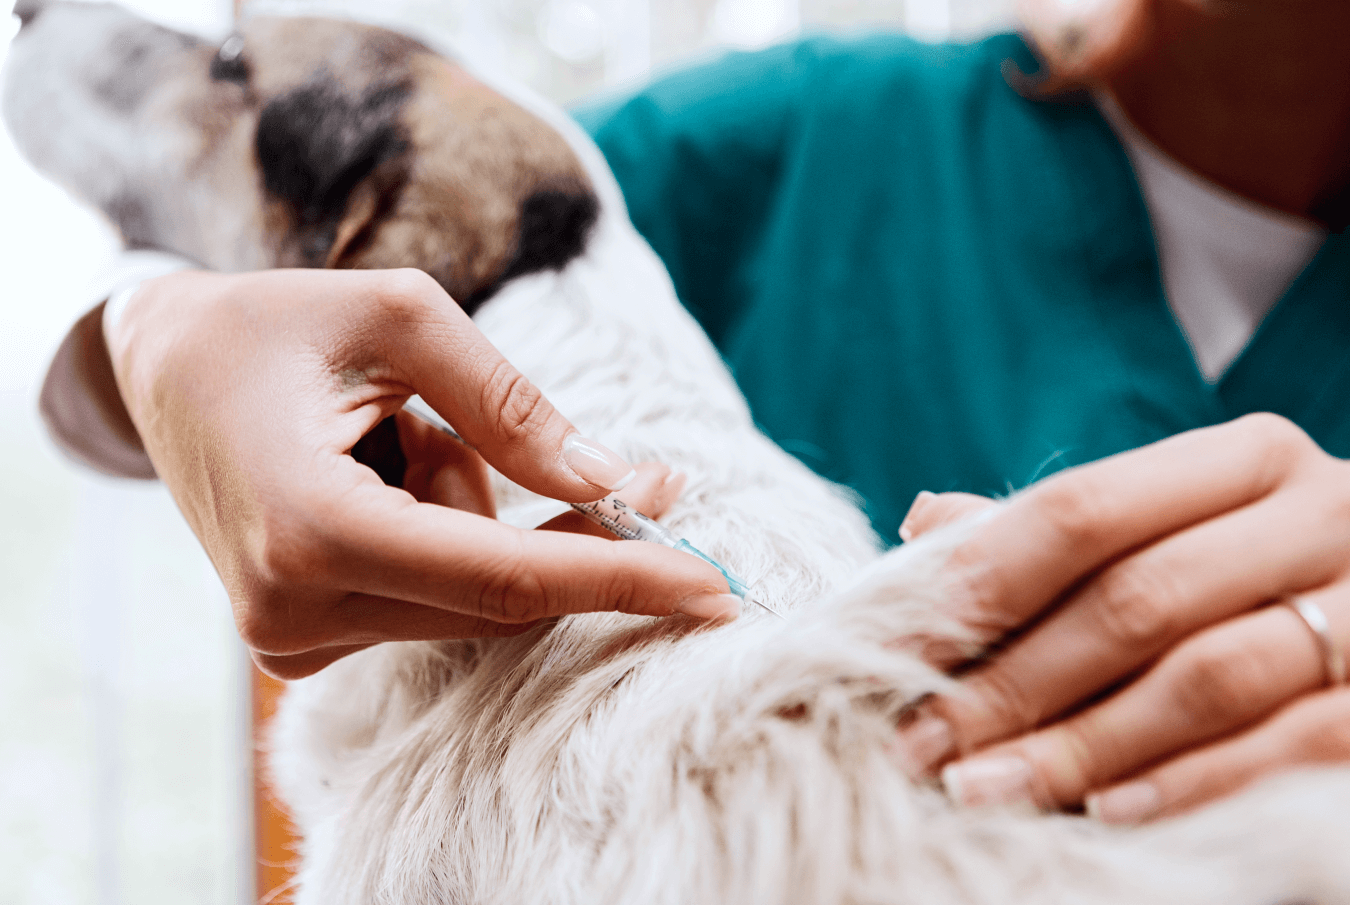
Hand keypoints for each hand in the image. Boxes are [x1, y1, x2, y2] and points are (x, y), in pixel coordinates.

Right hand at [106, 268, 736, 678]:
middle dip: (582, 534)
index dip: (619, 579)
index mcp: (311, 530)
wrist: (163, 371)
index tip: (715, 588)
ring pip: (474, 597)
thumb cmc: (279, 324)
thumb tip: (614, 481)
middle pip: (502, 596)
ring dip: (489, 512)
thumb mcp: (401, 318)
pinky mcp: (305, 640)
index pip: (504, 579)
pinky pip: (437, 600)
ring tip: (409, 426)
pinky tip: (398, 466)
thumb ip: (510, 406)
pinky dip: (459, 537)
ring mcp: (294, 638)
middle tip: (658, 476)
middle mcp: (296, 610)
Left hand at [894, 414, 1349, 822]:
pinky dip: (1191, 782)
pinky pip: (1294, 746)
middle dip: (1010, 681)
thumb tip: (925, 522)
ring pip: (1208, 677)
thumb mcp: (1168, 533)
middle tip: (919, 746)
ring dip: (1080, 743)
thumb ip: (1056, 533)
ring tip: (981, 788)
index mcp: (1244, 461)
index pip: (1084, 508)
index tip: (890, 649)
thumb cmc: (1253, 580)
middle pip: (1136, 598)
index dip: (978, 581)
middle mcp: (1322, 515)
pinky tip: (1104, 812)